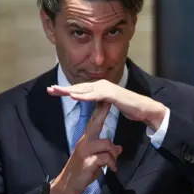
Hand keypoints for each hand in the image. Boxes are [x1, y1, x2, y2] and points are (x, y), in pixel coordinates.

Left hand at [47, 79, 166, 130]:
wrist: (143, 109)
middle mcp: (101, 85)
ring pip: (84, 90)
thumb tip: (93, 103)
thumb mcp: (109, 105)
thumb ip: (100, 103)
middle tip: (49, 90)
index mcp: (100, 87)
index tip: (53, 92)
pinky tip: (74, 96)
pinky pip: (95, 95)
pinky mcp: (111, 94)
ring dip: (70, 91)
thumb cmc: (128, 107)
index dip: (66, 90)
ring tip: (57, 92)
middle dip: (63, 89)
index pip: (80, 89)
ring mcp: (106, 88)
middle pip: (79, 87)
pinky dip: (84, 96)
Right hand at [50, 102, 121, 193]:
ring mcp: (85, 151)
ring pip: (106, 144)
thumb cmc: (82, 170)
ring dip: (113, 155)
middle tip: (109, 101)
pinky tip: (112, 170)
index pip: (94, 121)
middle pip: (95, 123)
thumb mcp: (96, 160)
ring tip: (112, 164)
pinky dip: (111, 163)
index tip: (106, 98)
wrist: (68, 184)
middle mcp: (85, 141)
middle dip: (102, 112)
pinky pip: (105, 158)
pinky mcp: (88, 162)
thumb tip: (119, 148)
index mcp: (87, 139)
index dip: (100, 110)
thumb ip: (107, 152)